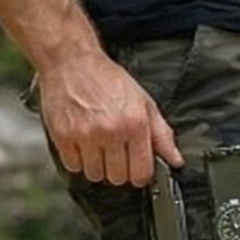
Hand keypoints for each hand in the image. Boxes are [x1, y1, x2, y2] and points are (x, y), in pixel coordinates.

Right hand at [38, 48, 179, 185]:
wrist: (72, 61)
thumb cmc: (107, 79)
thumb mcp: (144, 102)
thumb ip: (162, 134)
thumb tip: (175, 160)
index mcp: (135, 123)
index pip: (141, 173)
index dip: (140, 174)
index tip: (136, 167)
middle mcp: (111, 131)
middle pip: (118, 178)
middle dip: (119, 169)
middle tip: (116, 152)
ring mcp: (85, 136)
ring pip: (95, 175)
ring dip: (98, 165)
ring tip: (98, 144)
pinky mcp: (63, 137)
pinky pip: (74, 167)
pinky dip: (78, 160)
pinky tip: (83, 143)